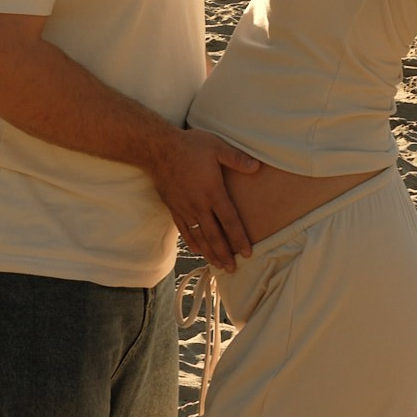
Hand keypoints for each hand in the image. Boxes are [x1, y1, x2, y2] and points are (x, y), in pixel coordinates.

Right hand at [148, 128, 258, 270]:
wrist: (158, 149)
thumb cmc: (190, 146)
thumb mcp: (217, 146)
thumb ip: (237, 158)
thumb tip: (257, 167)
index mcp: (213, 192)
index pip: (229, 221)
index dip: (239, 239)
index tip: (248, 253)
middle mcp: (199, 205)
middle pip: (214, 236)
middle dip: (225, 254)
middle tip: (233, 269)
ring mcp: (185, 208)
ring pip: (199, 237)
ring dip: (210, 253)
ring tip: (219, 265)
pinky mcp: (173, 208)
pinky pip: (184, 230)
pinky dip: (192, 242)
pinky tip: (198, 250)